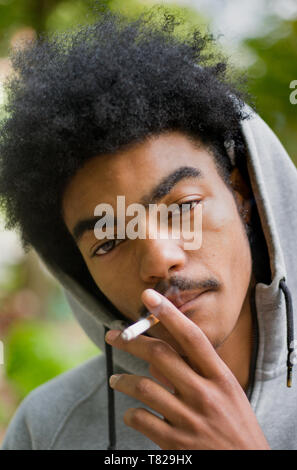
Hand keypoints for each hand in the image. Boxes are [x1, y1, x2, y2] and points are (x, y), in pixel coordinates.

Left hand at [105, 288, 270, 449]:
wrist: (247, 468)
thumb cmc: (236, 426)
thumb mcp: (226, 394)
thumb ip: (196, 374)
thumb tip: (157, 361)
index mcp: (221, 378)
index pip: (192, 338)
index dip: (169, 314)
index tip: (149, 296)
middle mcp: (205, 394)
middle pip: (159, 356)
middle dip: (130, 341)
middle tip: (113, 336)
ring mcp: (189, 420)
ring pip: (143, 387)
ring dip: (122, 381)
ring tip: (114, 380)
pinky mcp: (176, 444)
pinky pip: (142, 419)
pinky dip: (131, 413)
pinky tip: (130, 413)